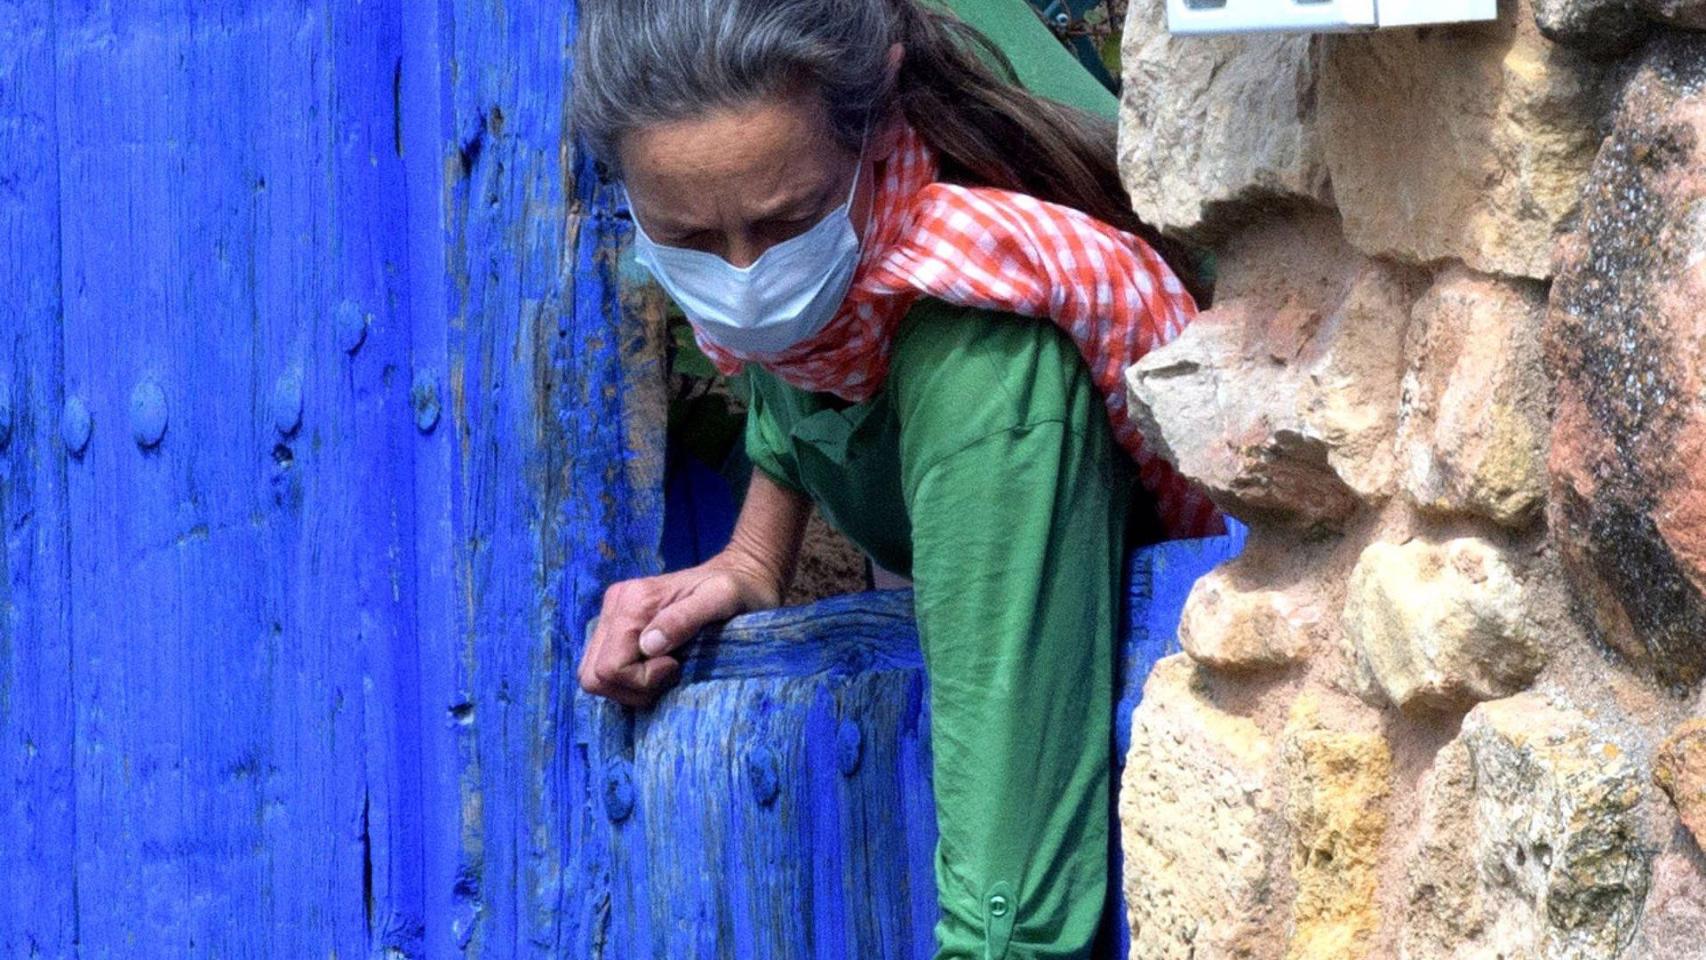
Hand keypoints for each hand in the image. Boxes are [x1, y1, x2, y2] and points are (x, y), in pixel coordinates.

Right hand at [578, 553, 783, 707]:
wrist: (740, 573)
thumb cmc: (738, 590)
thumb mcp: (721, 600)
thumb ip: (685, 619)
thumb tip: (648, 646)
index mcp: (633, 601)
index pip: (609, 667)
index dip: (640, 680)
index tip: (675, 666)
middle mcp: (614, 605)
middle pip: (593, 675)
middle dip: (631, 687)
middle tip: (670, 674)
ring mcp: (612, 614)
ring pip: (594, 674)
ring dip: (629, 685)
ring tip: (666, 670)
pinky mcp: (618, 624)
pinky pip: (604, 665)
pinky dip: (628, 677)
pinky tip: (656, 667)